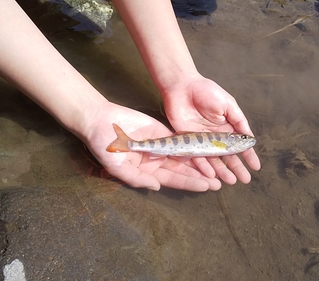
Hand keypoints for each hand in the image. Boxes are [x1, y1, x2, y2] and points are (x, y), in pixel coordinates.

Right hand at [80, 101, 221, 190]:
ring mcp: (160, 147)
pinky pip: (180, 140)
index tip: (206, 187)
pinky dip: (193, 144)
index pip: (173, 180)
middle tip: (219, 182)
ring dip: (200, 162)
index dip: (190, 183)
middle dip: (200, 177)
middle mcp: (157, 162)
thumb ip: (137, 178)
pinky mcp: (162, 132)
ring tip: (218, 168)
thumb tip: (157, 187)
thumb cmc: (104, 147)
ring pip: (184, 156)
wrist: (99, 121)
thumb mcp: (117, 167)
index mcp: (148, 172)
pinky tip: (206, 148)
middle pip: (182, 171)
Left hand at [161, 73, 260, 183]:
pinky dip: (204, 166)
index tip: (256, 167)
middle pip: (228, 155)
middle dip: (237, 167)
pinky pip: (197, 156)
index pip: (239, 144)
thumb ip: (238, 121)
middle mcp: (216, 137)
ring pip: (214, 159)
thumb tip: (249, 138)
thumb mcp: (228, 104)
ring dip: (223, 171)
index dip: (248, 155)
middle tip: (245, 180)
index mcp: (227, 127)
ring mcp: (202, 141)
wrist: (182, 86)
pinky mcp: (187, 142)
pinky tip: (213, 175)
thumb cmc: (206, 91)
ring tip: (231, 181)